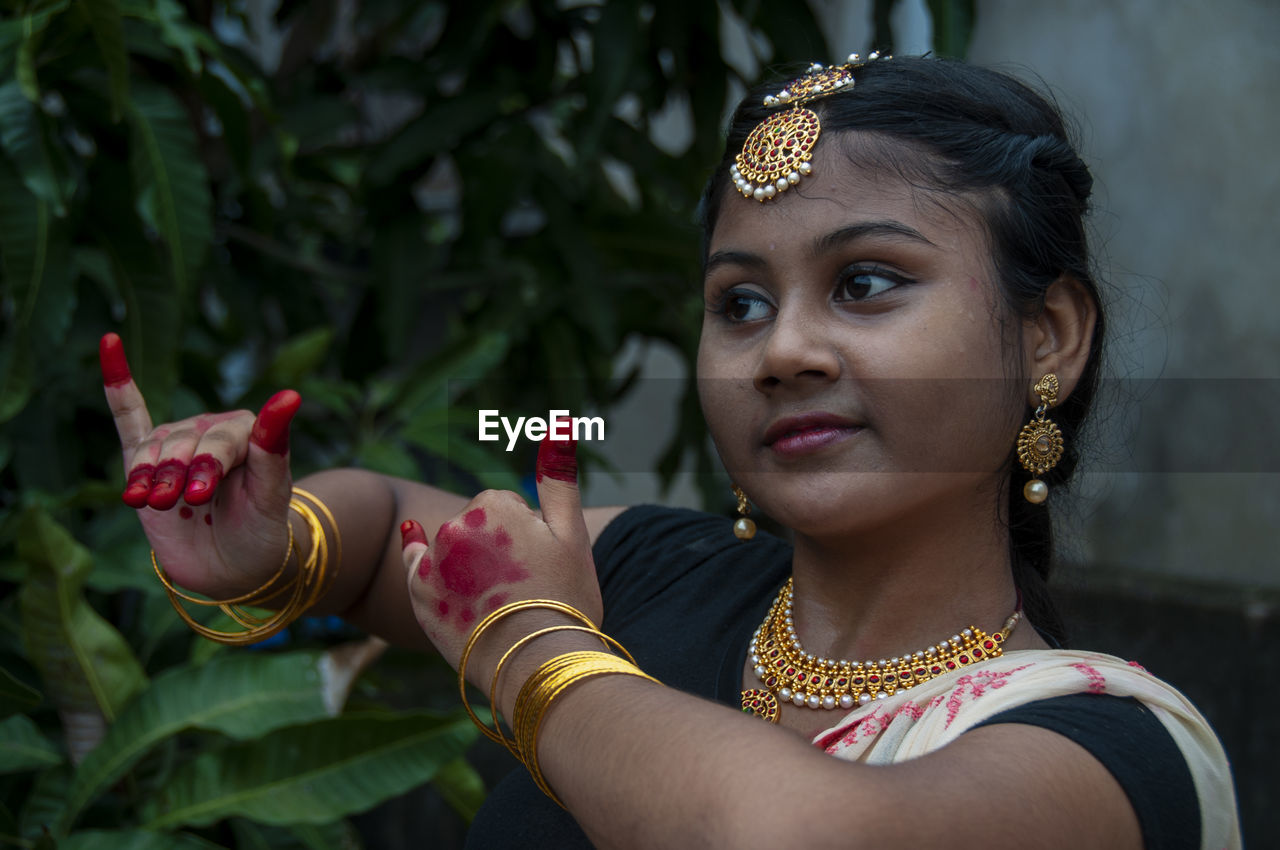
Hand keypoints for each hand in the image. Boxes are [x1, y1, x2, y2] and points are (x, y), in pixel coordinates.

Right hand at [101, 333, 300, 598]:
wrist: (234, 568)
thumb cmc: (261, 532)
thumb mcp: (273, 498)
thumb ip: (274, 449)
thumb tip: (290, 395)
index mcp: (247, 433)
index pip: (222, 437)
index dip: (209, 464)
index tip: (200, 494)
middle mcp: (210, 430)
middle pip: (185, 442)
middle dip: (180, 474)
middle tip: (184, 503)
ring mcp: (177, 444)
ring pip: (155, 447)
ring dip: (152, 474)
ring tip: (156, 502)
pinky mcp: (145, 461)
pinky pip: (129, 418)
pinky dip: (118, 383)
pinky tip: (110, 344)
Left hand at [400, 435, 602, 684]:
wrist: (537, 666)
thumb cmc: (564, 600)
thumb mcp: (571, 535)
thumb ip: (559, 476)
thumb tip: (560, 418)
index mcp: (494, 505)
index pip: (503, 507)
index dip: (524, 536)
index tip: (537, 566)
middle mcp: (455, 526)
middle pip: (475, 527)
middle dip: (493, 550)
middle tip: (521, 589)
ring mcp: (432, 563)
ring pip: (450, 549)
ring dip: (467, 567)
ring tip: (496, 605)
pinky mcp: (417, 595)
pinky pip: (416, 566)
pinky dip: (425, 565)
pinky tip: (434, 564)